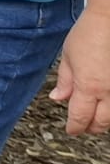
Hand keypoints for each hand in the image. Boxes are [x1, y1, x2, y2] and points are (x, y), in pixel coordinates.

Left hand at [52, 5, 109, 135]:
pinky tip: (107, 104)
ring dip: (105, 120)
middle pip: (102, 122)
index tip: (71, 130)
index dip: (75, 127)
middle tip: (83, 126)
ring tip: (96, 117)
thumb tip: (58, 98)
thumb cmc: (89, 33)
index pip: (80, 117)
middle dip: (91, 127)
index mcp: (88, 86)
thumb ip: (65, 81)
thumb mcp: (68, 56)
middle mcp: (109, 91)